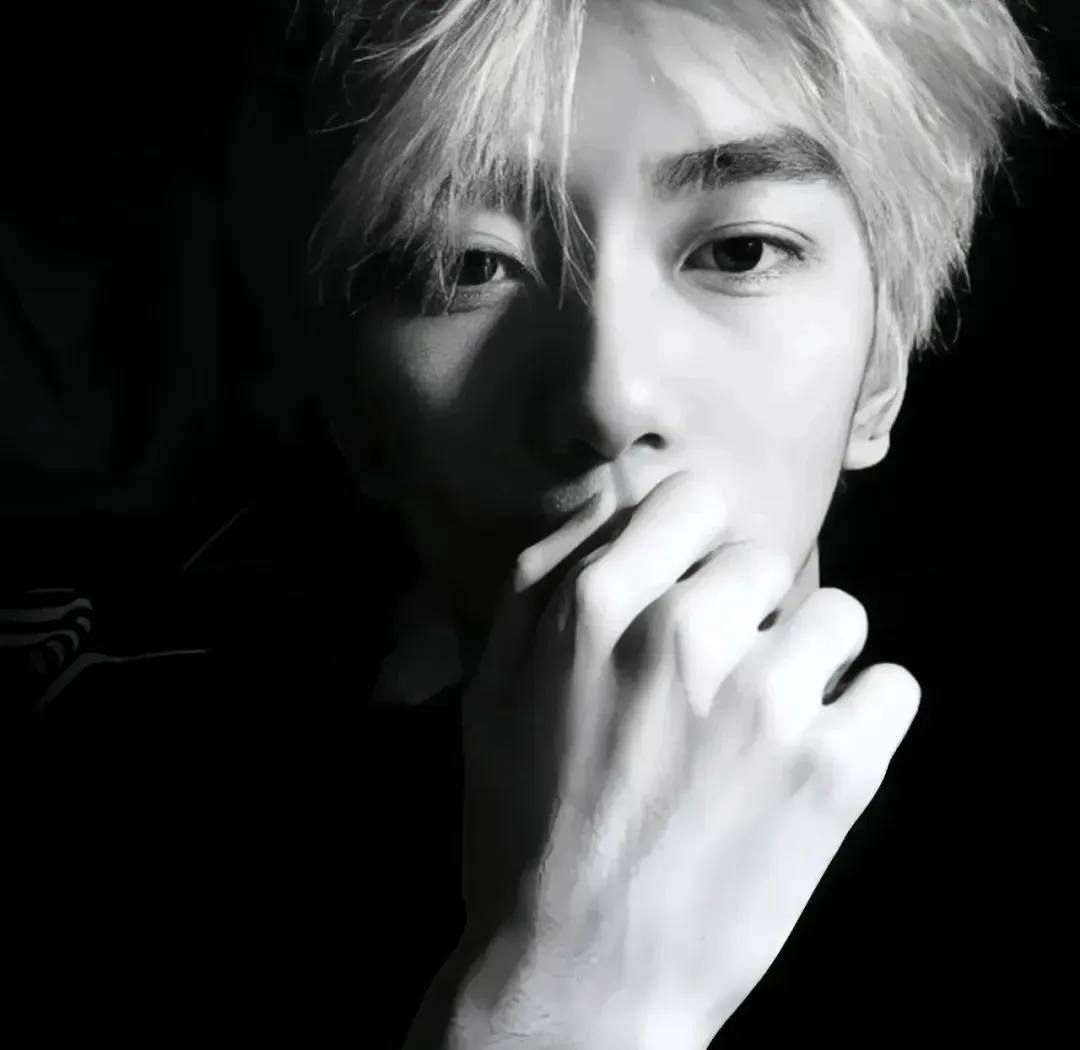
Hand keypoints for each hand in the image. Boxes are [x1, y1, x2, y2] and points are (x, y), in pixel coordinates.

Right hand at [454, 472, 919, 1047]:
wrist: (583, 973)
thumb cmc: (525, 828)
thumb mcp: (492, 691)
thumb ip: (541, 582)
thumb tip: (609, 500)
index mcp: (598, 608)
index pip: (692, 499)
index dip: (692, 544)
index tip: (689, 588)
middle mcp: (686, 636)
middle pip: (765, 558)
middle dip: (746, 609)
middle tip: (720, 676)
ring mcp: (768, 701)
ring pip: (840, 615)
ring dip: (811, 658)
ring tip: (773, 718)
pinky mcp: (836, 771)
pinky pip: (892, 688)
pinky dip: (864, 717)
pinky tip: (817, 755)